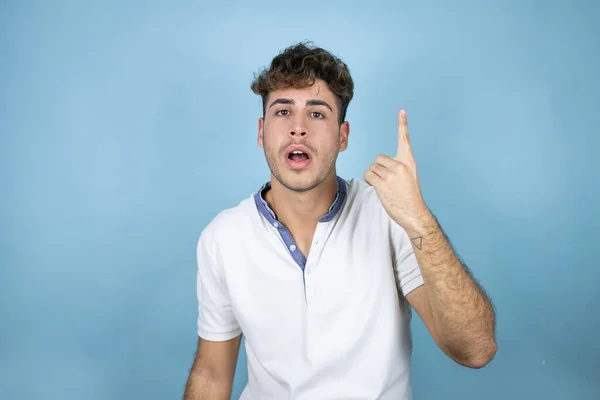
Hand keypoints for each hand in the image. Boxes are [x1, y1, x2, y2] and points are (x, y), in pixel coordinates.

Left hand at [364, 109, 429, 232]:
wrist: (413, 212)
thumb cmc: (409, 196)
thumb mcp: (409, 176)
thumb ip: (398, 166)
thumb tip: (378, 164)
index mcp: (409, 161)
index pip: (404, 139)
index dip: (402, 125)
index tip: (402, 111)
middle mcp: (401, 165)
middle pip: (378, 158)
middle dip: (379, 169)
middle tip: (387, 181)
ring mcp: (392, 174)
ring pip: (372, 167)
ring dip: (374, 176)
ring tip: (385, 186)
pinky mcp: (382, 183)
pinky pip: (369, 175)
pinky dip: (370, 181)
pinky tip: (379, 189)